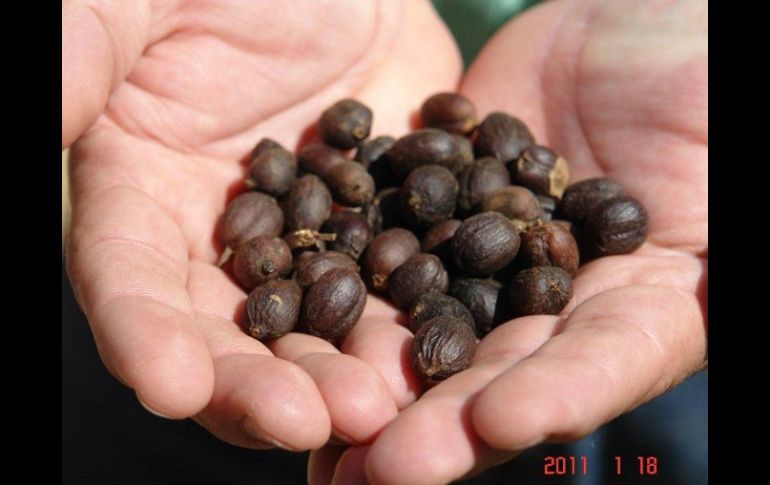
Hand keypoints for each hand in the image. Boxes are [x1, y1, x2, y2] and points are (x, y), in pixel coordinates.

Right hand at [63, 0, 461, 449]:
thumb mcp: (139, 2)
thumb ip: (82, 51)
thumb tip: (45, 112)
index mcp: (145, 192)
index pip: (131, 278)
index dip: (145, 334)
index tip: (168, 385)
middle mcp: (222, 237)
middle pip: (228, 330)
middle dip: (256, 384)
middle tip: (304, 422)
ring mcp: (308, 239)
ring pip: (315, 326)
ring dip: (340, 374)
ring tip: (375, 410)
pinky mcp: (380, 226)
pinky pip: (394, 286)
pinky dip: (409, 324)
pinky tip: (434, 357)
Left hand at [311, 0, 707, 481]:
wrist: (625, 17)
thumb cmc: (701, 66)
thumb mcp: (720, 139)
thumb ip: (710, 238)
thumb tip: (713, 295)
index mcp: (644, 300)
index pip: (606, 359)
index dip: (559, 394)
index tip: (501, 420)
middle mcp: (558, 296)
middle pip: (501, 369)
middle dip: (443, 421)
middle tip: (377, 471)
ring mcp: (488, 255)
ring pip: (429, 323)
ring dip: (376, 378)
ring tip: (317, 426)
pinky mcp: (436, 207)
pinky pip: (385, 243)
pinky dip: (343, 282)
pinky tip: (291, 322)